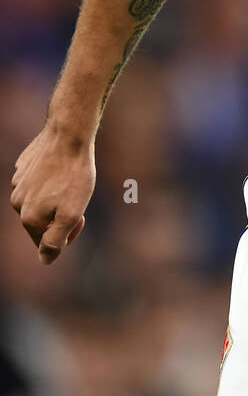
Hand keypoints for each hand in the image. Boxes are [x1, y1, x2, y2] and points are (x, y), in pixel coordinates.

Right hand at [10, 123, 94, 264]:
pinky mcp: (24, 165)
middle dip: (60, 215)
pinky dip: (50, 180)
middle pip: (42, 221)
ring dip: (55, 197)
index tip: (82, 217)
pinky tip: (61, 168)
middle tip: (79, 198)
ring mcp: (18, 182)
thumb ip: (56, 241)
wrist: (69, 134)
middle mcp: (17, 201)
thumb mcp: (71, 215)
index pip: (46, 242)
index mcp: (28, 217)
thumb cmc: (74, 175)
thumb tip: (45, 261)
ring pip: (39, 200)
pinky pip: (38, 181)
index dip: (68, 234)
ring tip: (70, 181)